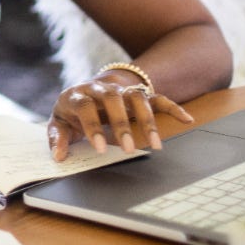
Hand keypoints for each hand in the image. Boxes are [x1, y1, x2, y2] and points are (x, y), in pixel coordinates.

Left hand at [46, 78, 192, 161]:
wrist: (86, 89)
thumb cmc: (71, 112)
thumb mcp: (59, 123)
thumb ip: (58, 138)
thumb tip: (59, 156)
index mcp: (77, 95)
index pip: (85, 106)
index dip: (93, 125)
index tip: (101, 147)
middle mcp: (100, 88)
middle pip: (113, 98)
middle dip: (122, 123)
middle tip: (129, 148)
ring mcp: (120, 90)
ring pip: (137, 97)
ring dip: (147, 119)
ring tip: (155, 144)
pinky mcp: (137, 93)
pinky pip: (157, 97)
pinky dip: (172, 107)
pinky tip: (186, 119)